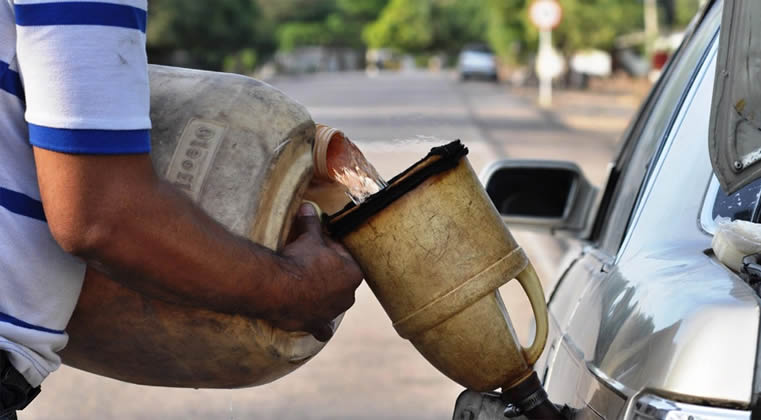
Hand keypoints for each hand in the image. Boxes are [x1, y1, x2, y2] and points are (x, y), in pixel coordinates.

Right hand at [272, 203, 362, 340]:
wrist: (279, 288)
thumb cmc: (299, 260)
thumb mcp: (308, 238)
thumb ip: (312, 223)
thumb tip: (309, 206)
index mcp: (353, 273)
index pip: (344, 256)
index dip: (329, 249)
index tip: (315, 245)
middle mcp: (348, 296)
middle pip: (339, 280)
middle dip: (328, 273)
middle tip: (307, 263)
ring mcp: (333, 312)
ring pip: (333, 303)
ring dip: (324, 297)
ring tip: (305, 287)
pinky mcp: (316, 324)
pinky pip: (323, 328)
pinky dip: (321, 327)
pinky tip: (321, 329)